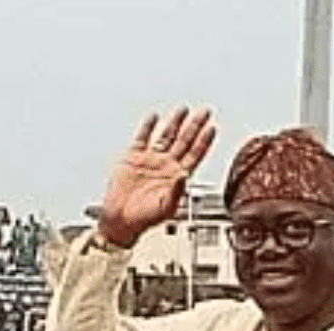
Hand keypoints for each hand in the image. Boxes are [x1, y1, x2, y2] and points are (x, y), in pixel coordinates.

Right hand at [98, 107, 217, 248]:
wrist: (121, 220)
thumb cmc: (145, 218)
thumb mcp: (166, 208)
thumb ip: (177, 192)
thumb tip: (184, 176)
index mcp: (177, 177)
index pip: (195, 154)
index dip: (204, 141)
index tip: (212, 128)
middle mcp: (166, 166)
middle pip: (184, 141)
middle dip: (195, 125)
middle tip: (205, 111)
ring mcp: (151, 160)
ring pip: (166, 136)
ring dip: (175, 122)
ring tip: (183, 109)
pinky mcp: (133, 158)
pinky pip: (142, 138)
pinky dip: (148, 127)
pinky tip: (154, 117)